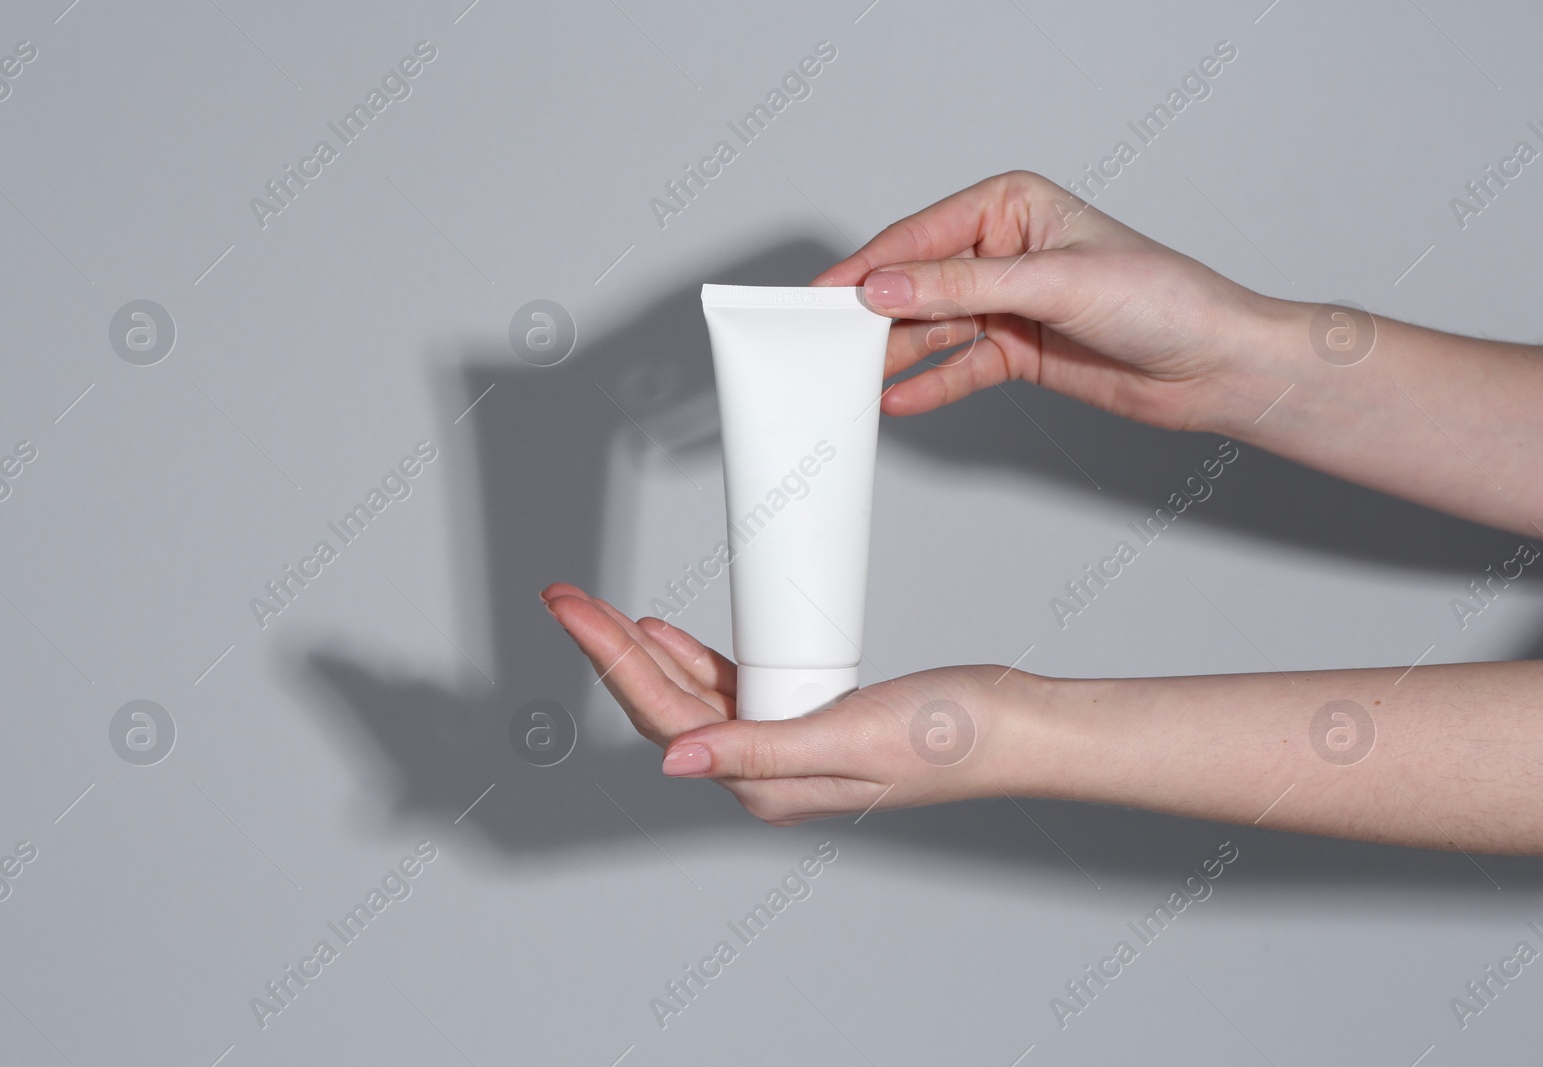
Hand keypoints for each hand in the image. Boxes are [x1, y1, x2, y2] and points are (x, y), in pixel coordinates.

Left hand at [541, 583, 1028, 824]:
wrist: (1016, 728)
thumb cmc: (952, 736)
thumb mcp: (852, 737)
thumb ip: (760, 749)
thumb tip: (672, 760)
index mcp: (766, 781)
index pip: (664, 717)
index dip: (610, 658)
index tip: (572, 608)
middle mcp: (764, 770)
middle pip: (662, 705)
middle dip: (608, 648)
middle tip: (565, 596)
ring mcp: (782, 745)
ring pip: (688, 696)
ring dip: (640, 651)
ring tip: (596, 609)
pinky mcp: (804, 718)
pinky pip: (727, 689)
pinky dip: (690, 659)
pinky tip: (665, 636)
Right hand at [813, 170, 1275, 431]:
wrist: (1214, 367)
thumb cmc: (1162, 300)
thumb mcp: (1054, 283)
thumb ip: (963, 287)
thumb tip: (889, 285)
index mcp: (1012, 206)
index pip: (923, 235)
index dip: (873, 266)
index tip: (830, 294)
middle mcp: (1004, 252)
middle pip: (919, 283)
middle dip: (878, 313)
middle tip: (830, 341)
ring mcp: (1007, 304)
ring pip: (933, 328)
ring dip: (897, 353)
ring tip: (855, 376)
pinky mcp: (1015, 351)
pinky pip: (957, 367)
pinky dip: (929, 384)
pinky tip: (898, 398)